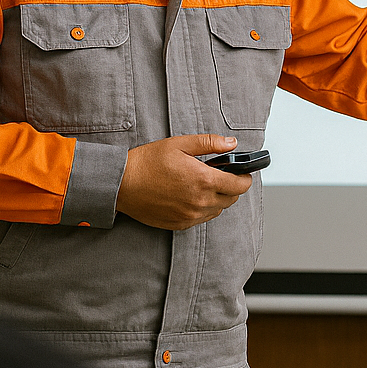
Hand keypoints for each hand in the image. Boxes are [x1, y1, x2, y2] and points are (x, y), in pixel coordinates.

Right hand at [115, 134, 253, 229]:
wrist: (121, 184)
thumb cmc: (148, 162)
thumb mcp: (180, 144)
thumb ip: (209, 143)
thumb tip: (232, 143)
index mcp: (203, 180)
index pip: (240, 186)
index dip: (245, 178)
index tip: (243, 173)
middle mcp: (200, 201)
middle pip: (231, 199)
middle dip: (231, 187)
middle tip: (221, 175)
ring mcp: (190, 215)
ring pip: (217, 210)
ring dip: (218, 198)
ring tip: (203, 185)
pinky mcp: (180, 224)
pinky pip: (202, 218)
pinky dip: (203, 208)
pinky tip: (191, 196)